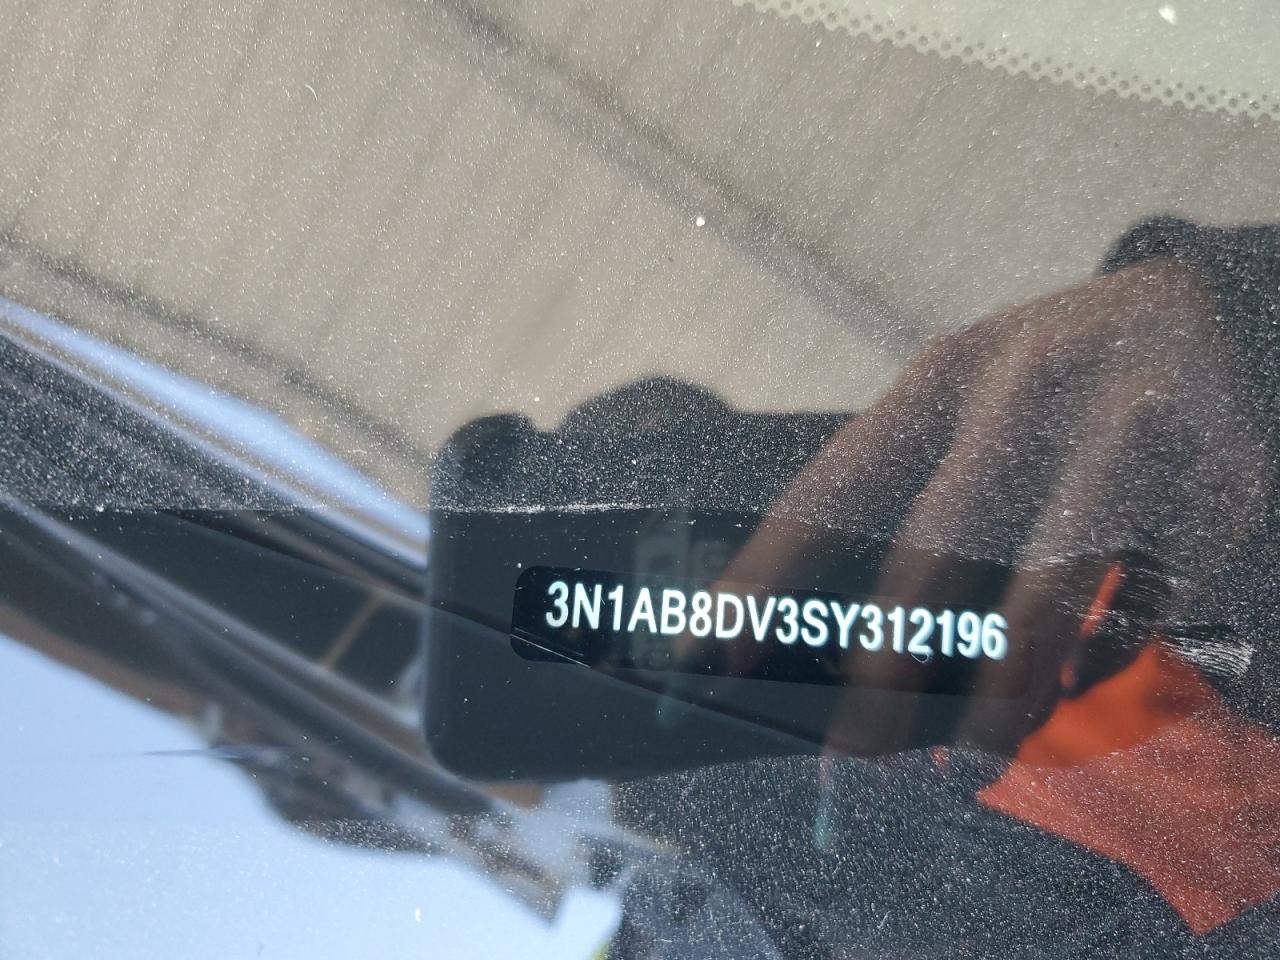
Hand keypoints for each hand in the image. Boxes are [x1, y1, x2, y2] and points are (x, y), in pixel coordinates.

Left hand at [722, 257, 1272, 756]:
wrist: (1218, 313)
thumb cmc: (1059, 385)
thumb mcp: (977, 400)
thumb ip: (918, 497)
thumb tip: (856, 648)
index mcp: (945, 375)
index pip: (832, 490)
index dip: (764, 580)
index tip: (707, 653)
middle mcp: (1027, 394)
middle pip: (933, 551)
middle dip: (884, 667)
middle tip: (851, 744)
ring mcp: (1125, 436)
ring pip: (1044, 598)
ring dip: (1000, 691)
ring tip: (976, 744)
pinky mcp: (1213, 490)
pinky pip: (1141, 610)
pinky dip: (1097, 663)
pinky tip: (1072, 682)